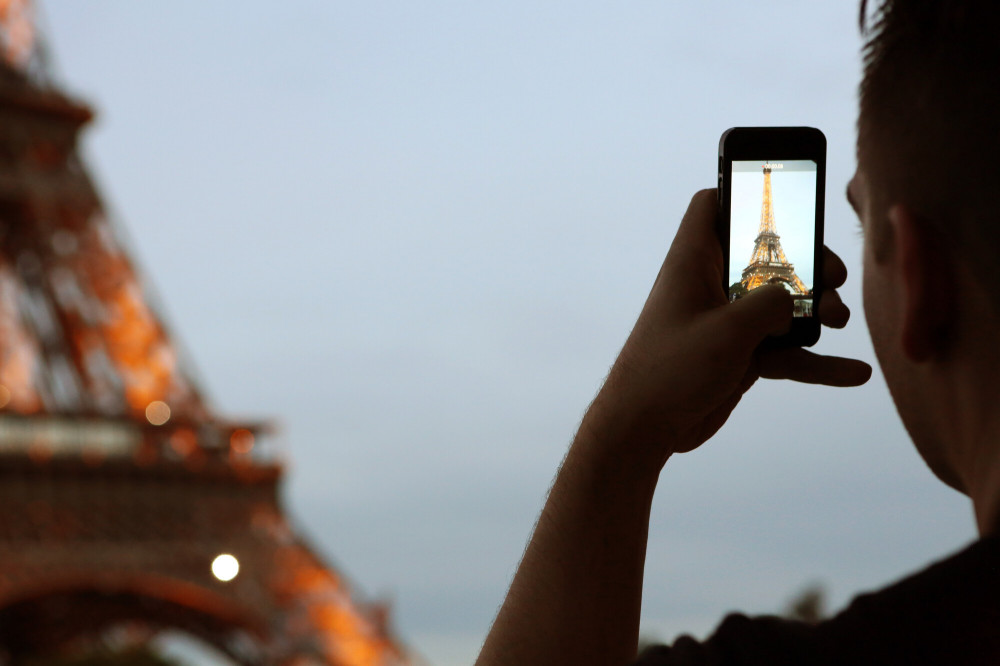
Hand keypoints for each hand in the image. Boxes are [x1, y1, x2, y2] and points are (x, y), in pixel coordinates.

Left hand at [583, 189, 871, 466]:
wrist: (644, 429)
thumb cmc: (671, 369)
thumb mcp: (729, 329)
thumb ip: (771, 303)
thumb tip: (795, 300)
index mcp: (694, 261)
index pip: (711, 206)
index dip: (740, 190)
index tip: (781, 196)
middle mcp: (711, 285)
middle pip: (765, 256)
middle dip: (806, 261)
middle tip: (835, 276)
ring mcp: (727, 321)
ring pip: (781, 304)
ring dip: (816, 310)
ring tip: (841, 319)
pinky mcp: (739, 355)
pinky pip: (785, 350)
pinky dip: (816, 360)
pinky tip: (855, 372)